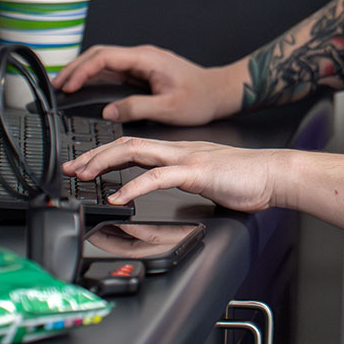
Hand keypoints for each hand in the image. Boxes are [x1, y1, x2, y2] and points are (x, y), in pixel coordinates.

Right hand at [51, 45, 239, 125]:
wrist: (219, 92)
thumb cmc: (201, 98)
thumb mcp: (169, 108)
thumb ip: (137, 107)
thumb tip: (109, 111)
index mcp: (146, 59)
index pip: (105, 58)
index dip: (82, 70)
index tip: (67, 85)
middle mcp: (142, 57)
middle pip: (99, 55)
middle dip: (75, 68)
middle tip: (56, 85)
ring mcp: (141, 63)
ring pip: (104, 61)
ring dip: (83, 71)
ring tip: (64, 85)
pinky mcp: (142, 71)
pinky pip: (113, 70)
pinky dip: (95, 76)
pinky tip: (84, 86)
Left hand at [63, 137, 284, 210]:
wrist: (273, 173)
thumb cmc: (246, 178)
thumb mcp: (204, 177)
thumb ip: (181, 179)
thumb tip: (160, 190)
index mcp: (178, 151)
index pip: (133, 146)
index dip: (104, 154)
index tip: (83, 166)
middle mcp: (178, 149)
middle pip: (126, 144)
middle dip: (93, 155)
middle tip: (70, 168)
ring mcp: (186, 158)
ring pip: (136, 152)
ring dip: (105, 163)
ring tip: (83, 176)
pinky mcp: (196, 172)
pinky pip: (158, 177)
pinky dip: (133, 187)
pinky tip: (118, 198)